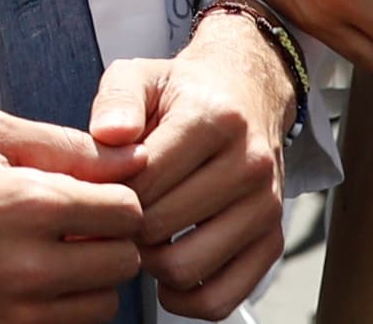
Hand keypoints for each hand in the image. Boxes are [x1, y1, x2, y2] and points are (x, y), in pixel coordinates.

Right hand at [0, 112, 147, 323]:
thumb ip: (61, 143)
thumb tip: (125, 156)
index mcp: (29, 204)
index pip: (127, 210)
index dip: (116, 195)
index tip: (94, 193)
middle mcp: (29, 264)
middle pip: (124, 261)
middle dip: (109, 238)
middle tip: (78, 223)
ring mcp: (16, 310)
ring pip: (104, 304)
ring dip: (91, 278)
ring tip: (55, 253)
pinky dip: (63, 306)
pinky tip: (33, 279)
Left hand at [89, 13, 289, 318]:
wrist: (247, 94)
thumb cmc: (184, 91)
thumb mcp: (140, 74)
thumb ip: (116, 99)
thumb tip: (108, 134)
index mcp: (214, 120)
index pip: (145, 178)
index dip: (109, 190)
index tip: (99, 187)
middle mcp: (248, 165)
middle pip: (160, 226)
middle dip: (124, 226)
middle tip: (114, 215)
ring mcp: (265, 208)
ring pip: (188, 267)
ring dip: (150, 263)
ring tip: (140, 237)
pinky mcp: (272, 242)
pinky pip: (223, 298)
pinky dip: (186, 298)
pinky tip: (166, 270)